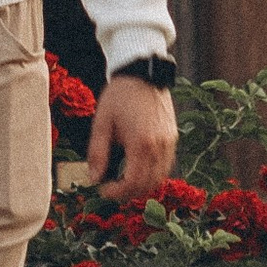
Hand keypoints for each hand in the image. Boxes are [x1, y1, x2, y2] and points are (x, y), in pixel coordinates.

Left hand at [86, 74, 177, 205]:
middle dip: (128, 193)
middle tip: (111, 190)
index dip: (117, 193)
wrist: (142, 73)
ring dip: (141, 186)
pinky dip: (152, 175)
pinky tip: (137, 170)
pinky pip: (166, 166)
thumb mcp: (102, 122)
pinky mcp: (173, 138)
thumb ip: (97, 153)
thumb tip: (94, 178)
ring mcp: (169, 143)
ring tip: (123, 182)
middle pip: (147, 185)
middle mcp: (159, 146)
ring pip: (159, 178)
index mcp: (141, 143)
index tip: (103, 190)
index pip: (133, 183)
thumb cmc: (120, 96)